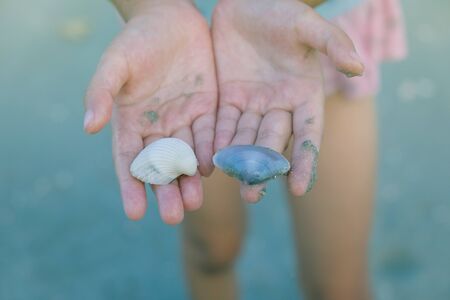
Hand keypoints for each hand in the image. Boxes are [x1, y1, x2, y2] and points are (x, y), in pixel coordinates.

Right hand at [84, 1, 216, 223]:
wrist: (170, 18)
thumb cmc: (136, 40)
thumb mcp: (115, 64)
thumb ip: (101, 92)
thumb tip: (89, 126)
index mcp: (131, 122)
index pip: (129, 161)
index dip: (131, 187)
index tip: (135, 213)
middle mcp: (158, 127)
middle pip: (161, 166)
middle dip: (167, 192)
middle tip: (174, 216)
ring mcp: (183, 119)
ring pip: (187, 156)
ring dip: (190, 180)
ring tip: (196, 201)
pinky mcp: (207, 108)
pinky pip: (209, 134)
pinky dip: (210, 152)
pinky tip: (213, 168)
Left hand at [212, 0, 363, 200]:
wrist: (247, 0)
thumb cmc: (282, 10)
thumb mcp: (307, 25)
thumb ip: (333, 44)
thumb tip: (359, 68)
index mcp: (304, 95)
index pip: (308, 134)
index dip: (306, 160)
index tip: (301, 188)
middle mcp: (279, 106)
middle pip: (272, 143)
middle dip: (263, 169)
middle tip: (251, 194)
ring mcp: (253, 103)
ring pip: (245, 137)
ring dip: (238, 161)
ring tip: (231, 183)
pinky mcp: (229, 97)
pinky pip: (223, 122)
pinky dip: (218, 139)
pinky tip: (211, 157)